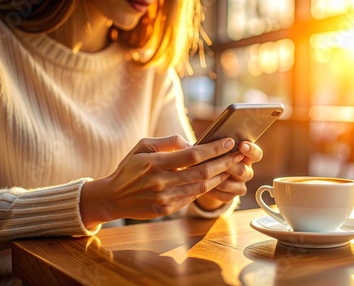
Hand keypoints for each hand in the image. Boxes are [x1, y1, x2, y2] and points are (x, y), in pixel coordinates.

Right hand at [80, 135, 243, 227]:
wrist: (113, 198)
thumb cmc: (129, 168)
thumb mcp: (142, 146)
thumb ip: (167, 141)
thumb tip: (190, 143)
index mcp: (155, 163)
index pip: (193, 155)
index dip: (214, 149)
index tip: (229, 142)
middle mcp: (162, 182)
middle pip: (202, 172)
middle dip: (225, 162)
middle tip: (240, 154)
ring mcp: (165, 198)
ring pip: (201, 187)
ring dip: (221, 176)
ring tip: (234, 166)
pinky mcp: (167, 210)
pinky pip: (193, 197)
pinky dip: (208, 187)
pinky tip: (218, 179)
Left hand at [195, 141, 262, 210]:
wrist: (208, 173)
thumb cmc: (214, 153)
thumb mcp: (218, 145)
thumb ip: (219, 141)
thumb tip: (212, 136)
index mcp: (247, 156)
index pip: (256, 154)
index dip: (250, 150)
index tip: (242, 145)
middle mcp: (247, 171)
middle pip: (242, 170)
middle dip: (227, 165)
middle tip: (215, 159)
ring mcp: (240, 184)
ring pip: (229, 184)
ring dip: (215, 178)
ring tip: (203, 171)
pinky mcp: (232, 195)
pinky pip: (223, 195)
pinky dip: (212, 189)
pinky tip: (203, 182)